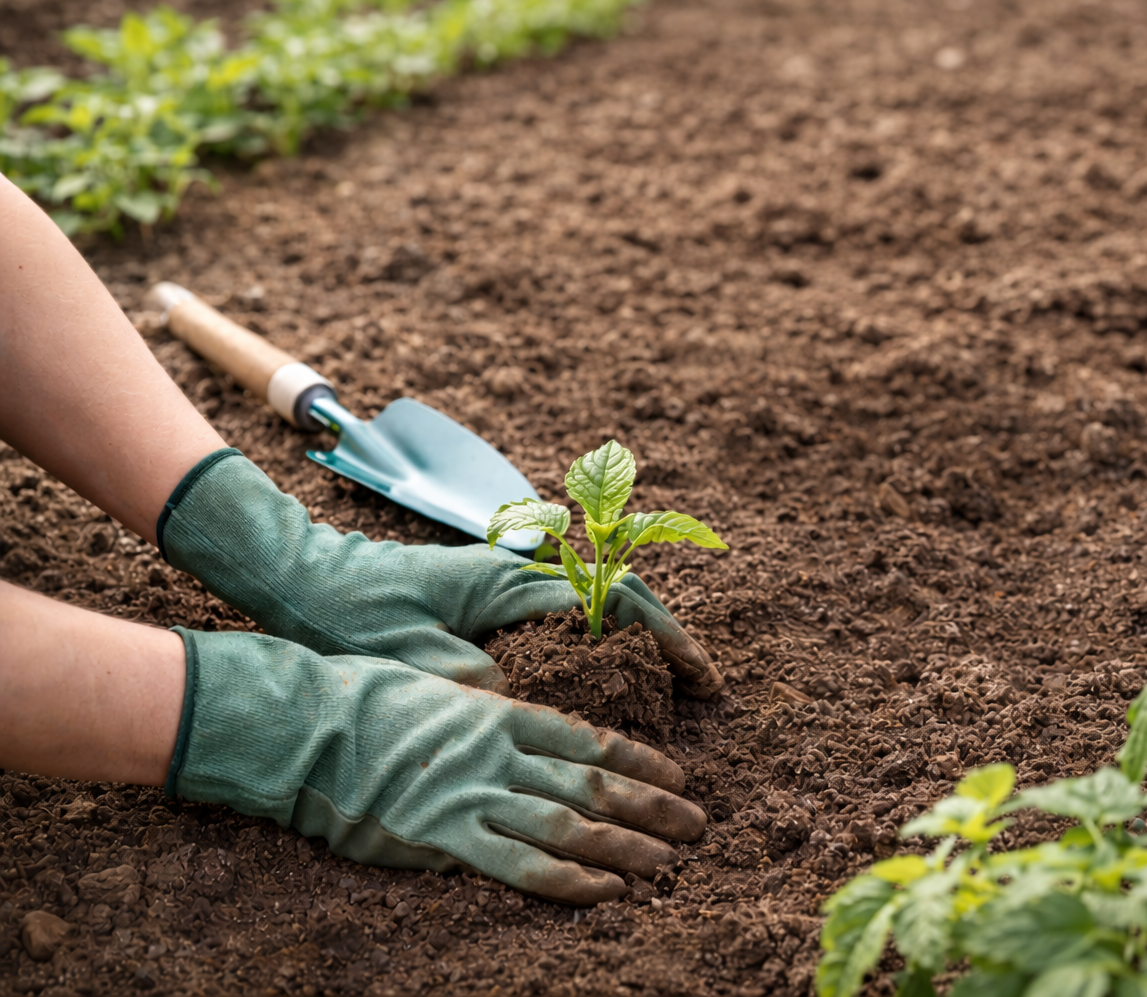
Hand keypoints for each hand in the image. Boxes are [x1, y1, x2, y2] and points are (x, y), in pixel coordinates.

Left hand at [159, 450, 722, 695]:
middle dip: (665, 639)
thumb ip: (473, 683)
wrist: (304, 578)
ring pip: (596, 605)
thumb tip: (528, 713)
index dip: (667, 639)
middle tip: (697, 690)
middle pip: (619, 596)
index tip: (700, 678)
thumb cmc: (351, 615)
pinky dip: (598, 644)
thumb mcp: (410, 659)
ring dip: (635, 641)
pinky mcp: (490, 598)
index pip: (615, 601)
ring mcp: (506, 582)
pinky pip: (565, 617)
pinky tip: (603, 682)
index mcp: (508, 584)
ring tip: (663, 691)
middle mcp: (518, 575)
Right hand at [171, 628, 703, 903]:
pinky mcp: (444, 838)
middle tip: (697, 828)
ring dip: (626, 849)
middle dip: (653, 809)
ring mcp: (475, 796)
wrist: (305, 724)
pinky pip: (520, 865)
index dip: (642, 762)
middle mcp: (501, 753)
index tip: (678, 779)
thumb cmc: (365, 700)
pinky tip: (606, 894)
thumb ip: (489, 713)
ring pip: (571, 825)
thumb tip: (523, 732)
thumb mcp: (442, 687)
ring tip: (668, 866)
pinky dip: (568, 881)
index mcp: (503, 712)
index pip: (591, 738)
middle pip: (595, 783)